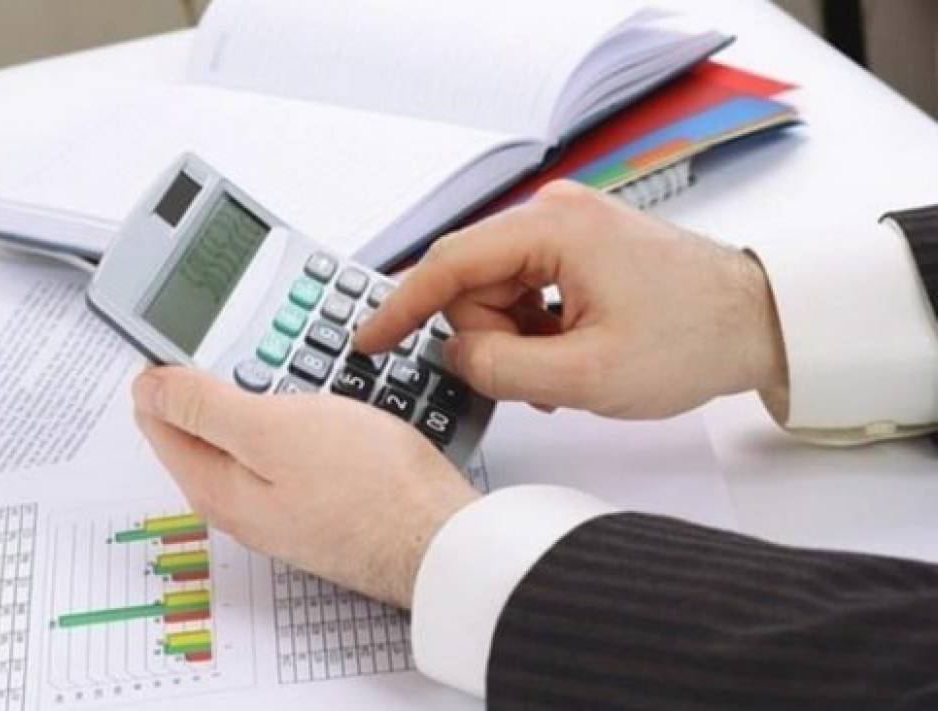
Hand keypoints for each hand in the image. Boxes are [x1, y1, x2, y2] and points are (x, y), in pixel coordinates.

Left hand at [132, 367, 478, 608]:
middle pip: (207, 423)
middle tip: (273, 350)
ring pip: (256, 432)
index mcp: (212, 484)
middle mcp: (237, 502)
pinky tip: (337, 404)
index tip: (207, 335)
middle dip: (229, 378)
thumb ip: (204, 407)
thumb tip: (147, 386)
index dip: (173, 366)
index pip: (157, 414)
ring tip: (312, 371)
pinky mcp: (317, 501)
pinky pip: (295, 447)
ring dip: (277, 394)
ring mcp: (279, 504)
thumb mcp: (273, 431)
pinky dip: (307, 417)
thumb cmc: (367, 487)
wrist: (439, 537)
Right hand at [356, 181, 787, 418]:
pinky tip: (569, 354)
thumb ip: (502, 368)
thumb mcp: (587, 375)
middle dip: (490, 338)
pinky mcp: (581, 247)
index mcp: (554, 229)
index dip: (402, 307)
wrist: (760, 323)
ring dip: (517, 340)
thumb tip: (452, 356)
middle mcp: (556, 214)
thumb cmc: (693, 339)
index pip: (450, 264)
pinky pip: (527, 291)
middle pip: (473, 284)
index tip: (368, 339)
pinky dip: (535, 330)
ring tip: (565, 371)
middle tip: (539, 378)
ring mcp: (569, 228)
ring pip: (498, 292)